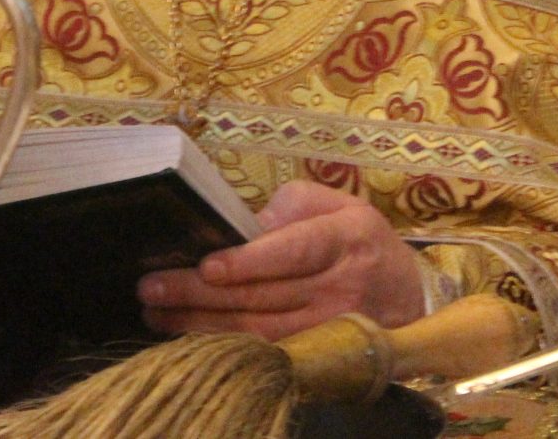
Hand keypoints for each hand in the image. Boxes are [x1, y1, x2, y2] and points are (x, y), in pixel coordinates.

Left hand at [136, 180, 425, 339]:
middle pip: (264, 296)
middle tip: (151, 288)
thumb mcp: (336, 203)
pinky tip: (188, 336)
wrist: (407, 293)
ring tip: (155, 312)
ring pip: (260, 332)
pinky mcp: (320, 355)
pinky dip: (224, 346)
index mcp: (344, 238)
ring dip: (202, 325)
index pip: (293, 252)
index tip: (207, 266)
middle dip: (201, 294)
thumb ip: (290, 205)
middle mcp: (340, 287)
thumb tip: (243, 225)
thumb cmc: (358, 238)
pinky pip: (267, 354)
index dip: (248, 262)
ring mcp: (331, 329)